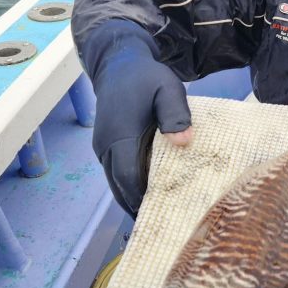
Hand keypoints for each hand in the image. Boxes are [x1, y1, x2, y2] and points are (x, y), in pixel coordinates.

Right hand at [81, 20, 193, 216]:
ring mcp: (103, 147)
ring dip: (132, 198)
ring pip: (115, 182)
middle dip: (138, 206)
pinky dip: (129, 186)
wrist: (118, 64)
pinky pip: (116, 172)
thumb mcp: (168, 88)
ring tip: (157, 215)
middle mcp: (106, 146)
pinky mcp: (106, 145)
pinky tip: (149, 193)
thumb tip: (184, 142)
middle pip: (119, 186)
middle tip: (163, 224)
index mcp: (120, 135)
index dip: (142, 197)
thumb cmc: (146, 77)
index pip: (128, 176)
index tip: (162, 213)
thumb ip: (176, 114)